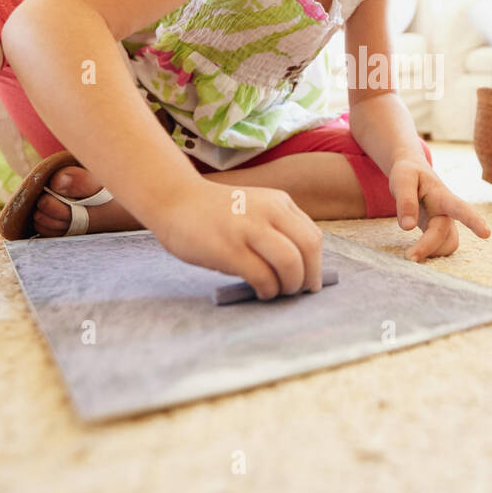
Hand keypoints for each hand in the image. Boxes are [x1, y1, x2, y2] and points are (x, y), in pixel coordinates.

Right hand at [156, 182, 324, 299]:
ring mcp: (249, 229)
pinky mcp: (230, 249)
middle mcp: (269, 212)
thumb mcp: (256, 208)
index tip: (309, 280)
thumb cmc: (215, 212)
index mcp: (279, 202)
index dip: (316, 264)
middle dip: (308, 277)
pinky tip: (261, 292)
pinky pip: (263, 276)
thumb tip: (301, 267)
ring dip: (290, 285)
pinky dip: (268, 290)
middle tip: (298, 291)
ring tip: (278, 292)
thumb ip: (278, 228)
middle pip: (308, 249)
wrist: (175, 200)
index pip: (313, 237)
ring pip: (291, 263)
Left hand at [388, 156, 491, 261]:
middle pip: (444, 233)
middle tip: (408, 257)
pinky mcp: (438, 232)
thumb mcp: (402, 179)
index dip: (473, 220)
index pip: (459, 208)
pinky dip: (429, 253)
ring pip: (448, 245)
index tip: (486, 234)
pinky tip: (416, 251)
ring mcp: (444, 224)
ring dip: (432, 253)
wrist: (412, 173)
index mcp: (442, 196)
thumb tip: (408, 227)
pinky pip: (441, 249)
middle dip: (427, 247)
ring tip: (411, 253)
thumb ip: (405, 201)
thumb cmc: (408, 174)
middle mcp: (447, 212)